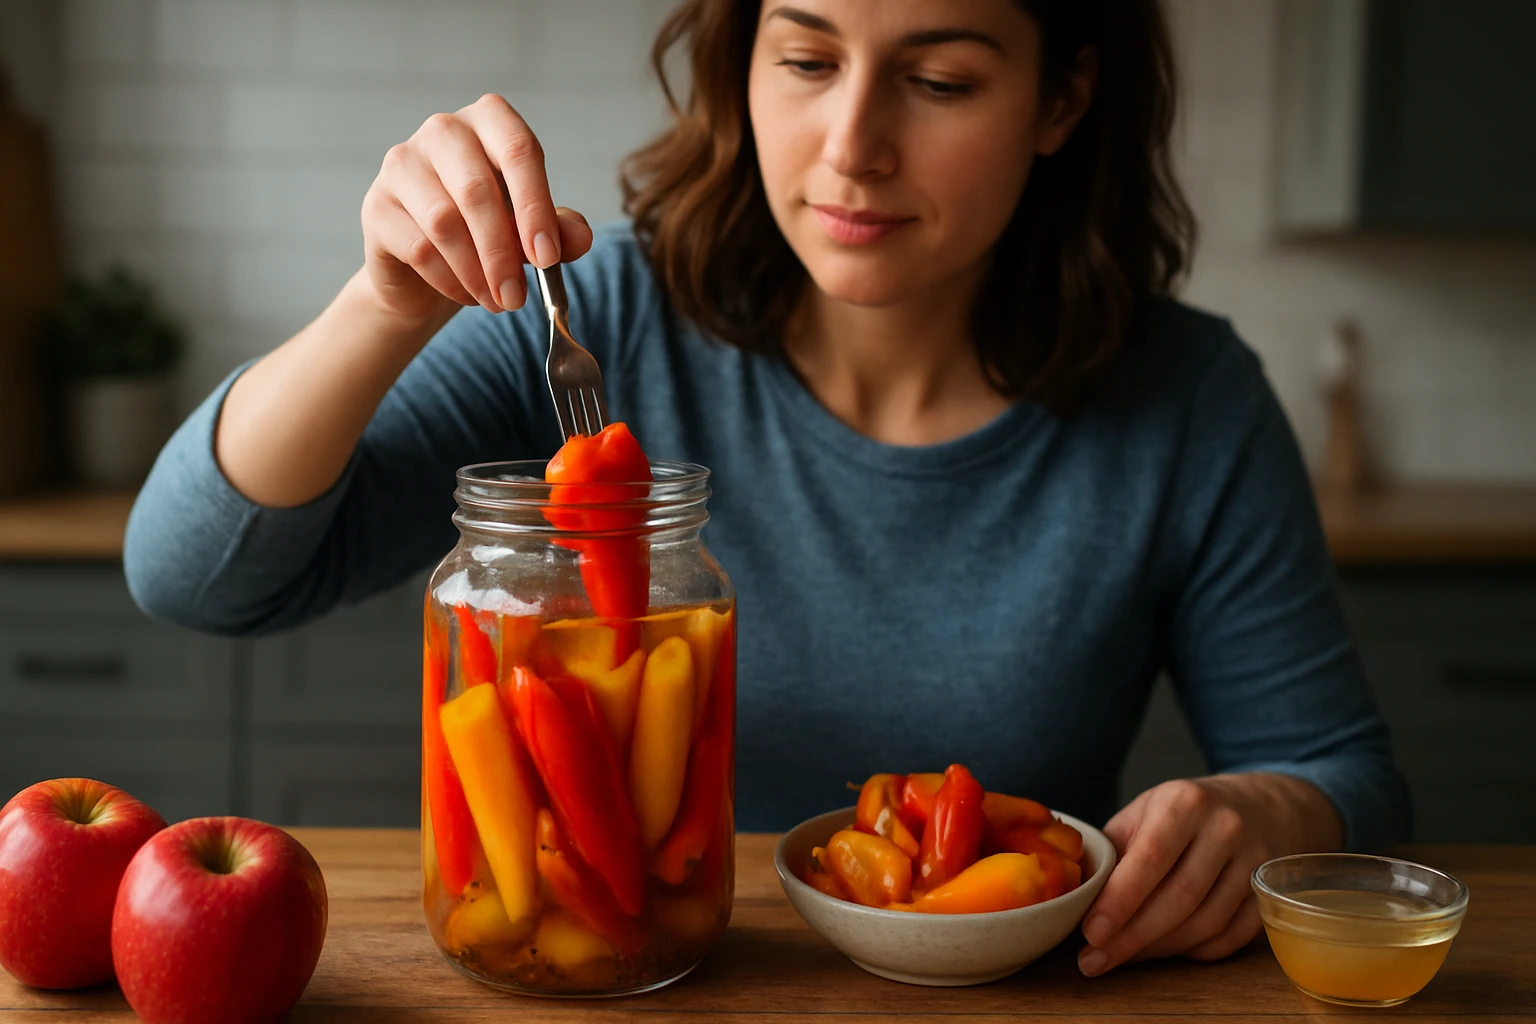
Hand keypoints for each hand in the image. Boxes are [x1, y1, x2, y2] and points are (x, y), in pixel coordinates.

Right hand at [360, 93, 595, 324]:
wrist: (426, 271)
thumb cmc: (487, 235)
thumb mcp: (531, 231)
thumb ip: (559, 230)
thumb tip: (580, 237)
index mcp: (490, 122)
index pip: (519, 151)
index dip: (536, 208)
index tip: (548, 258)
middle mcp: (443, 130)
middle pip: (477, 191)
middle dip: (503, 254)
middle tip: (518, 298)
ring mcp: (402, 163)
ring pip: (444, 223)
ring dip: (476, 272)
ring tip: (498, 301)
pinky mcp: (376, 203)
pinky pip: (418, 247)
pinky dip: (449, 280)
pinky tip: (467, 294)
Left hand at [1077, 773, 1341, 976]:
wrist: (1261, 806)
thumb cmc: (1187, 811)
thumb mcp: (1146, 810)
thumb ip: (1115, 849)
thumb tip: (1079, 898)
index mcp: (1186, 803)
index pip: (1150, 859)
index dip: (1120, 901)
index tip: (1091, 933)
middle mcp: (1225, 830)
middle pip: (1179, 898)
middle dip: (1132, 937)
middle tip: (1095, 959)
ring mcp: (1255, 865)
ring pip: (1205, 924)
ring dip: (1158, 949)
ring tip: (1122, 957)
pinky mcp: (1268, 896)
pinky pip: (1228, 939)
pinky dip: (1191, 952)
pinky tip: (1163, 950)